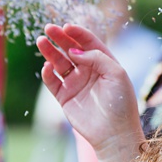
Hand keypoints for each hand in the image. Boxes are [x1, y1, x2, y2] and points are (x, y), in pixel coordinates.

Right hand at [36, 23, 143, 160]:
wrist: (114, 134)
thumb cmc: (121, 103)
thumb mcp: (116, 74)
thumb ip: (97, 58)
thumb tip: (74, 51)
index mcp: (103, 63)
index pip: (88, 42)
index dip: (78, 33)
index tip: (67, 26)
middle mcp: (88, 71)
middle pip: (70, 49)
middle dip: (60, 38)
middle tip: (49, 28)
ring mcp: (75, 84)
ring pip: (59, 63)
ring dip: (50, 52)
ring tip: (41, 41)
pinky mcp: (65, 97)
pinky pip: (52, 82)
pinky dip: (47, 74)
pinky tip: (47, 67)